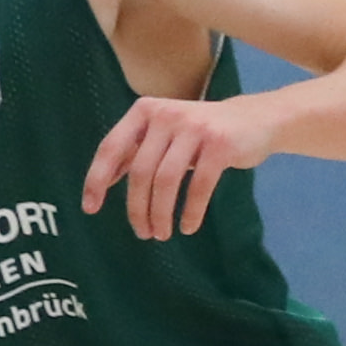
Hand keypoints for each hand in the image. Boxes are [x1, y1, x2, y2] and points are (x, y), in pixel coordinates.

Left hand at [86, 90, 274, 239]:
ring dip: (160, 214)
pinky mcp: (221, 144)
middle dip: (137, 208)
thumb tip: (102, 181)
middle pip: (140, 171)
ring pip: (166, 181)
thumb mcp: (163, 135)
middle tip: (142, 232)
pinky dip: (191, 211)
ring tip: (161, 234)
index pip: (110, 148)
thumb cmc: (199, 134)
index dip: (97, 180)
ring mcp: (194, 128)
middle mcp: (166, 115)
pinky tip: (188, 227)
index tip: (90, 209)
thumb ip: (134, 152)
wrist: (255, 119)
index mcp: (144, 111)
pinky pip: (199, 186)